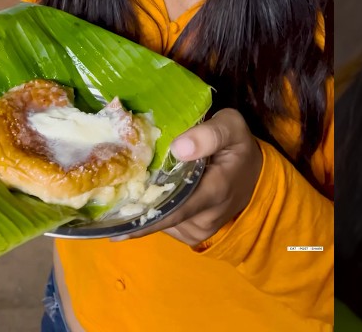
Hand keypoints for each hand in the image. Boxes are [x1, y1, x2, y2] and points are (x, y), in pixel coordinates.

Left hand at [117, 109, 262, 247]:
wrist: (254, 175)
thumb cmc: (238, 148)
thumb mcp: (232, 128)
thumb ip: (210, 134)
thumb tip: (178, 148)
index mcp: (215, 192)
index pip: (175, 210)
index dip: (144, 218)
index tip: (114, 227)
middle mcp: (205, 218)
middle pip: (162, 218)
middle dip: (134, 209)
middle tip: (106, 198)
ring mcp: (199, 230)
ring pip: (161, 222)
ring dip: (143, 207)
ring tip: (127, 187)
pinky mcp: (192, 234)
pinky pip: (166, 225)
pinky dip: (153, 211)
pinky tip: (146, 194)